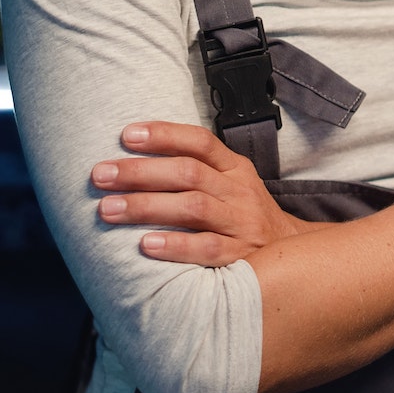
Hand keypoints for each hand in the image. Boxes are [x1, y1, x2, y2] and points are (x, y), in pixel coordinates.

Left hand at [90, 121, 307, 265]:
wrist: (293, 257)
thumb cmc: (243, 216)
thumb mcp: (231, 184)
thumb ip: (197, 169)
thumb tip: (135, 156)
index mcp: (235, 168)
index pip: (199, 142)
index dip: (164, 135)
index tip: (126, 135)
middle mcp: (239, 192)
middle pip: (188, 173)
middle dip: (139, 173)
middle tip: (100, 175)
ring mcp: (241, 224)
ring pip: (193, 207)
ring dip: (147, 207)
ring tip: (108, 209)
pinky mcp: (240, 257)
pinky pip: (206, 249)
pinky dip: (176, 246)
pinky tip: (146, 245)